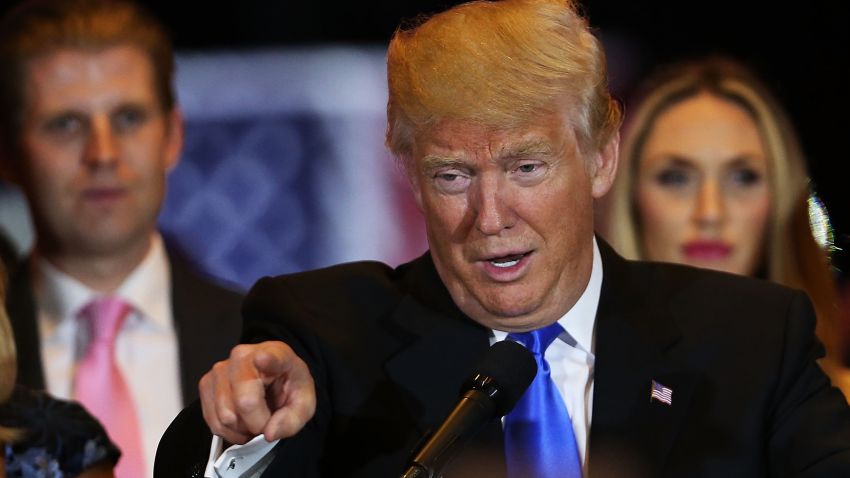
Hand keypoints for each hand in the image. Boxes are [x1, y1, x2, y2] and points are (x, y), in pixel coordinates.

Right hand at [199, 341, 315, 443]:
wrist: (274, 378)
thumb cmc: (288, 386)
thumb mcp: (304, 405)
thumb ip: (292, 420)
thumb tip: (269, 432)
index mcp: (276, 354)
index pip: (270, 357)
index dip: (267, 360)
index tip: (263, 359)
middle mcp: (242, 356)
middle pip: (244, 402)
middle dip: (257, 423)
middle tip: (267, 419)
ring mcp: (220, 369)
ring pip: (225, 416)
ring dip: (242, 429)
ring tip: (253, 418)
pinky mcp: (206, 383)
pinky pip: (213, 421)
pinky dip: (228, 431)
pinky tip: (240, 421)